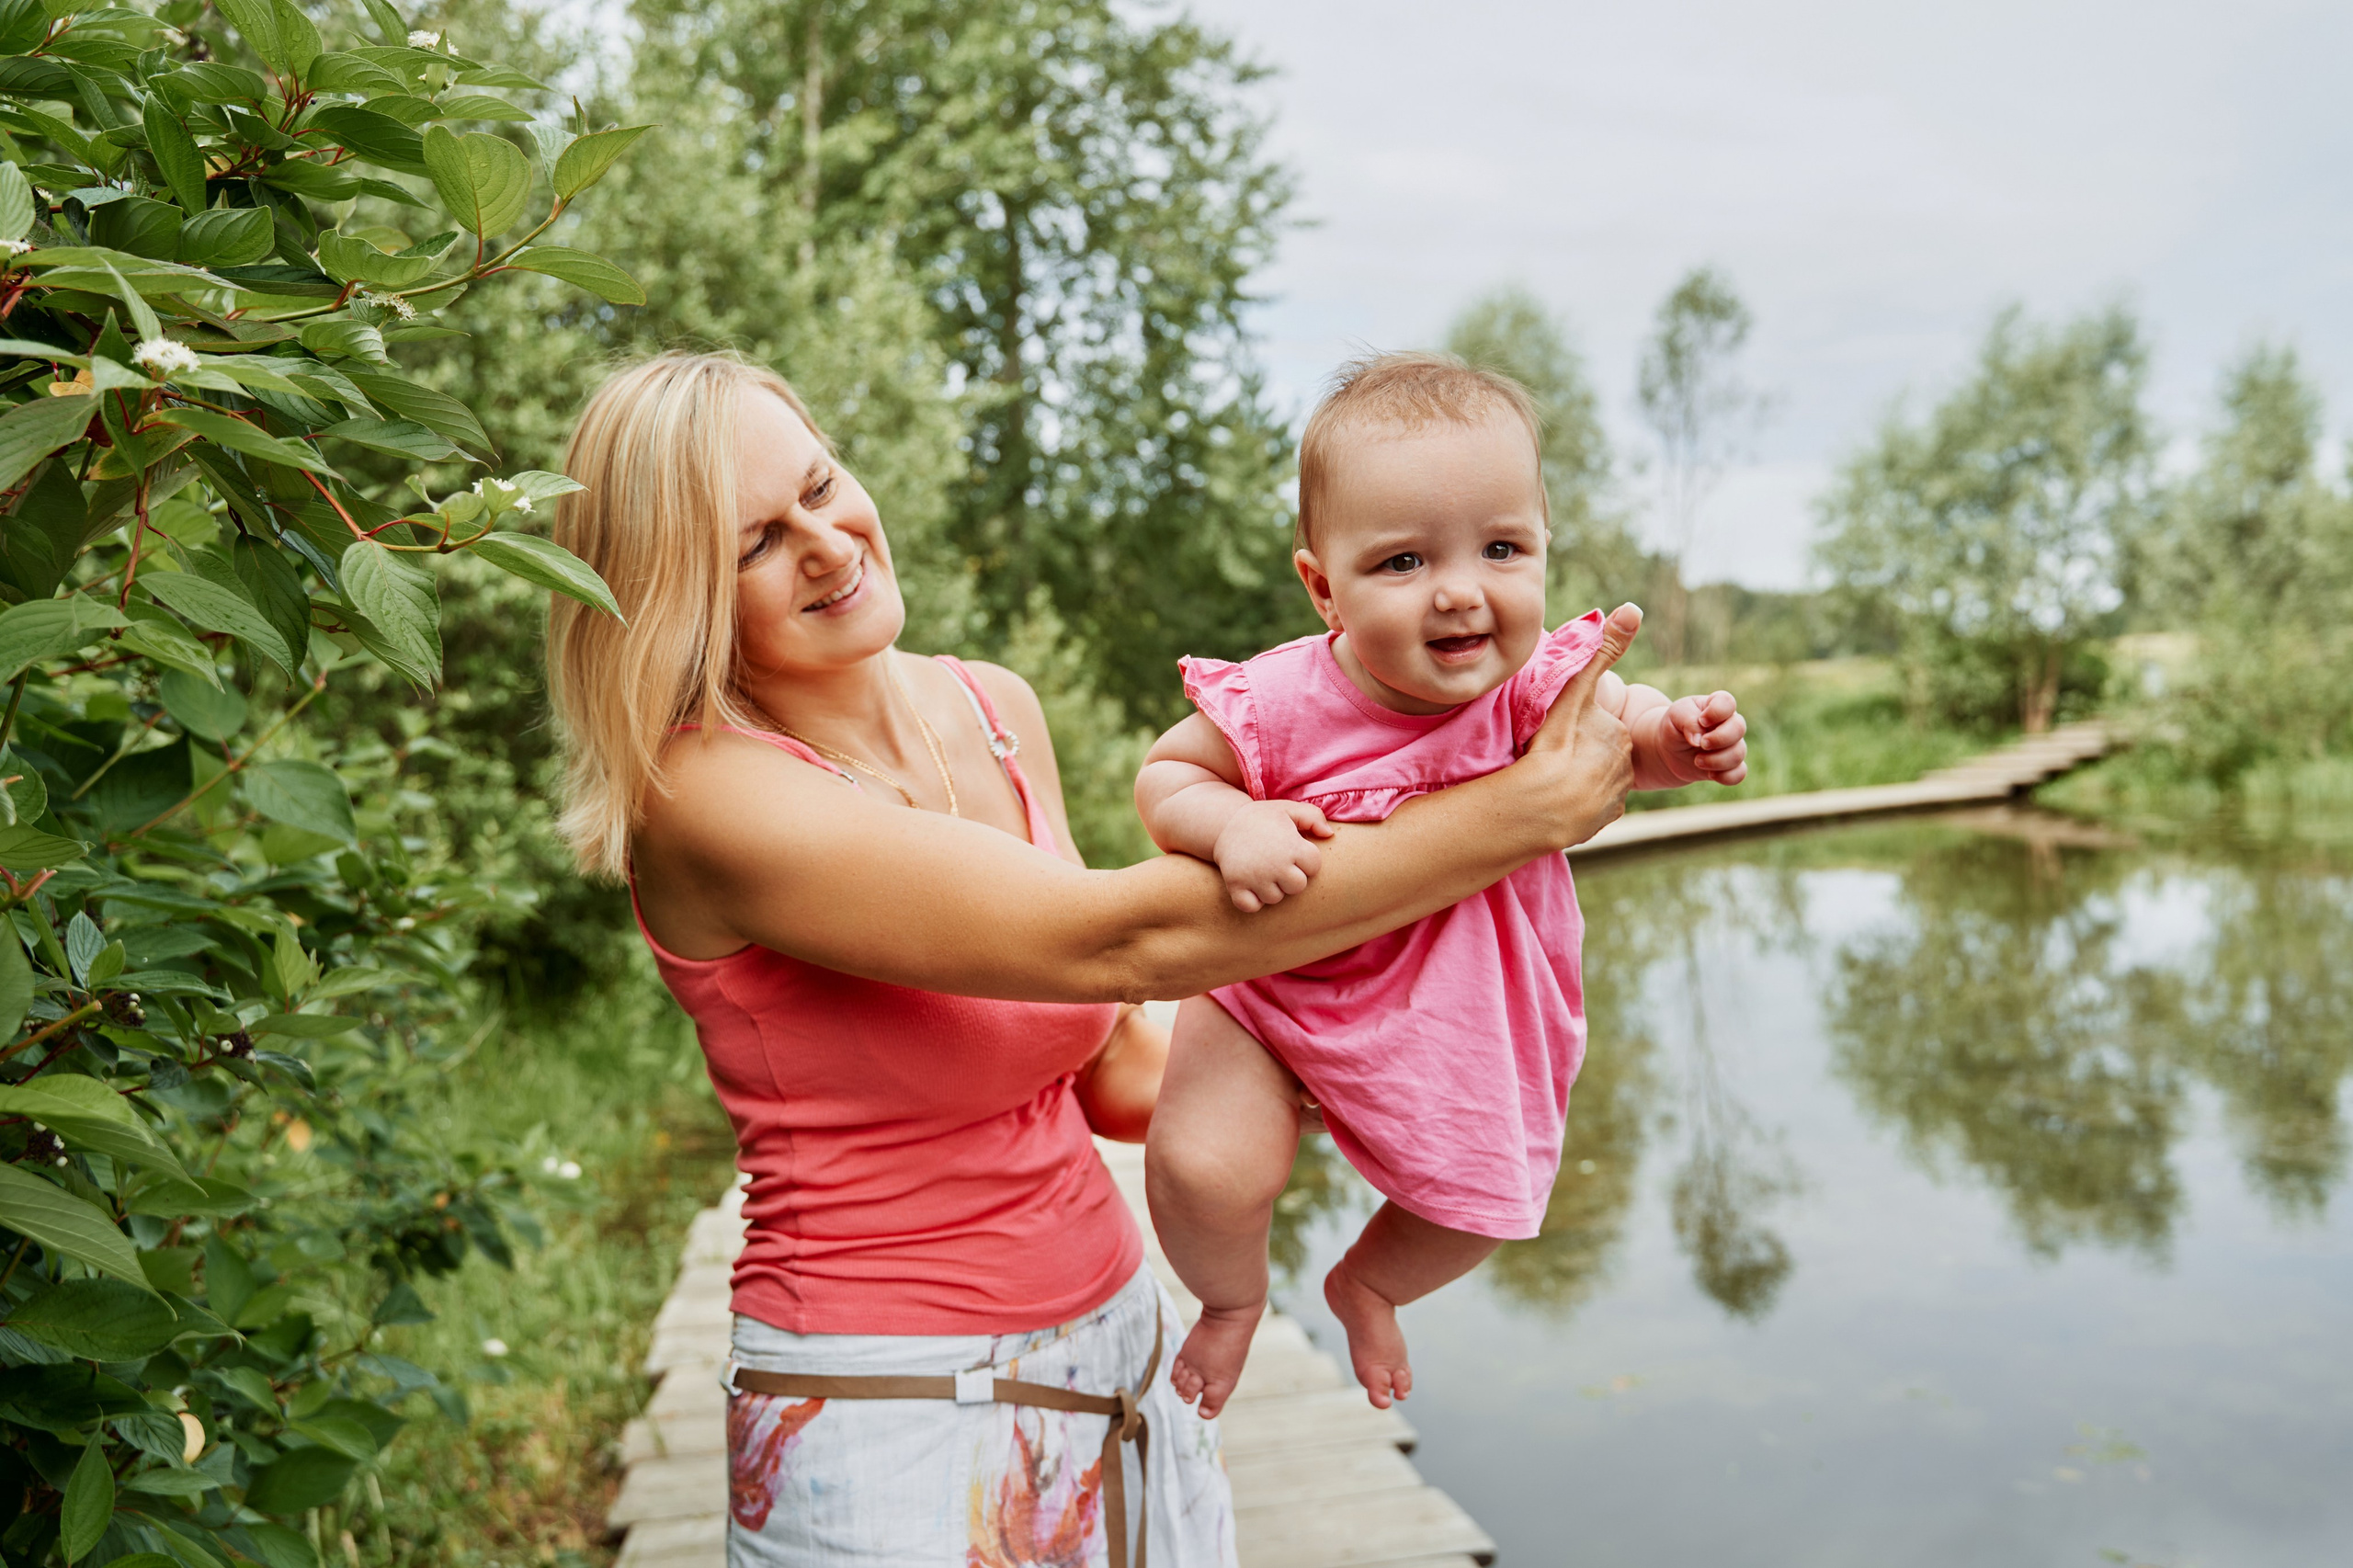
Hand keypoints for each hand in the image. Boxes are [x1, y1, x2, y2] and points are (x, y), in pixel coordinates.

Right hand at [1212, 799, 1334, 911]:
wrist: (1224, 823)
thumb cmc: (1262, 818)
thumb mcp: (1288, 809)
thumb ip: (1314, 816)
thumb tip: (1329, 835)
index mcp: (1292, 846)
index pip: (1314, 867)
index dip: (1305, 860)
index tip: (1293, 851)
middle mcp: (1275, 864)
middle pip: (1297, 887)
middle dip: (1291, 877)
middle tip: (1278, 864)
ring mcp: (1254, 877)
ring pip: (1275, 898)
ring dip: (1271, 888)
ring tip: (1263, 871)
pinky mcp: (1236, 886)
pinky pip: (1252, 906)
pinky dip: (1252, 900)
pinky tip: (1251, 885)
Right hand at [1522, 604, 1641, 846]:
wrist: (1544, 803)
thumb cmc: (1556, 744)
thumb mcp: (1578, 691)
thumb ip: (1605, 650)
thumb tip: (1635, 608)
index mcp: (1620, 734)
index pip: (1600, 728)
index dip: (1578, 729)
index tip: (1559, 736)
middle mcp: (1626, 765)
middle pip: (1601, 754)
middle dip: (1582, 755)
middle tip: (1552, 758)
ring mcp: (1615, 796)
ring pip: (1597, 782)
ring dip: (1580, 780)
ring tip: (1554, 779)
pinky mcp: (1603, 821)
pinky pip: (1591, 808)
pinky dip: (1579, 805)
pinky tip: (1561, 801)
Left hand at [1657, 690, 1748, 785]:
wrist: (1668, 750)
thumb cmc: (1675, 727)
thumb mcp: (1675, 716)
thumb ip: (1687, 720)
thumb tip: (1699, 739)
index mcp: (1717, 706)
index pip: (1728, 702)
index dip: (1716, 712)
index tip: (1701, 720)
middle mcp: (1729, 724)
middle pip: (1739, 728)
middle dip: (1719, 739)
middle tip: (1701, 744)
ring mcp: (1732, 746)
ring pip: (1739, 753)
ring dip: (1716, 760)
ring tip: (1697, 761)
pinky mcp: (1729, 766)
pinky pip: (1739, 773)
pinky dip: (1726, 777)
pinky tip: (1709, 774)